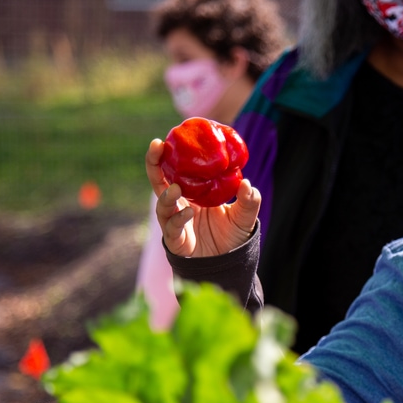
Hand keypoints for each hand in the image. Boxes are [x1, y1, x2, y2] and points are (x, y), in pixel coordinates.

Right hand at [145, 138, 259, 256]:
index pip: (174, 170)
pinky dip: (178, 219)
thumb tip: (247, 184)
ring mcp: (175, 222)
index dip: (167, 155)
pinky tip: (188, 213)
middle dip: (154, 164)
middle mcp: (179, 205)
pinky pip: (171, 228)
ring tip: (176, 189)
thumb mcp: (244, 216)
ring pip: (162, 205)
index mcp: (192, 193)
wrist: (229, 263)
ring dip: (166, 196)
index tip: (164, 139)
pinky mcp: (176, 241)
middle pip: (159, 181)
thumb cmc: (233, 235)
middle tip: (157, 147)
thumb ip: (248, 201)